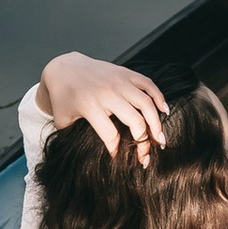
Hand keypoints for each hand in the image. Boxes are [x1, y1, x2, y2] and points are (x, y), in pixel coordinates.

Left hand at [40, 52, 168, 165]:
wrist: (64, 68)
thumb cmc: (64, 99)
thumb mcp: (63, 121)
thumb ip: (75, 138)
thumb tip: (91, 158)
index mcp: (89, 106)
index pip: (110, 135)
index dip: (117, 151)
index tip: (119, 159)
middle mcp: (107, 93)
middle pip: (135, 121)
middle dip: (143, 142)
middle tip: (146, 156)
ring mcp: (119, 81)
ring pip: (146, 104)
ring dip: (156, 124)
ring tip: (160, 140)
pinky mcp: (126, 73)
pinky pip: (149, 85)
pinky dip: (159, 98)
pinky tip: (164, 111)